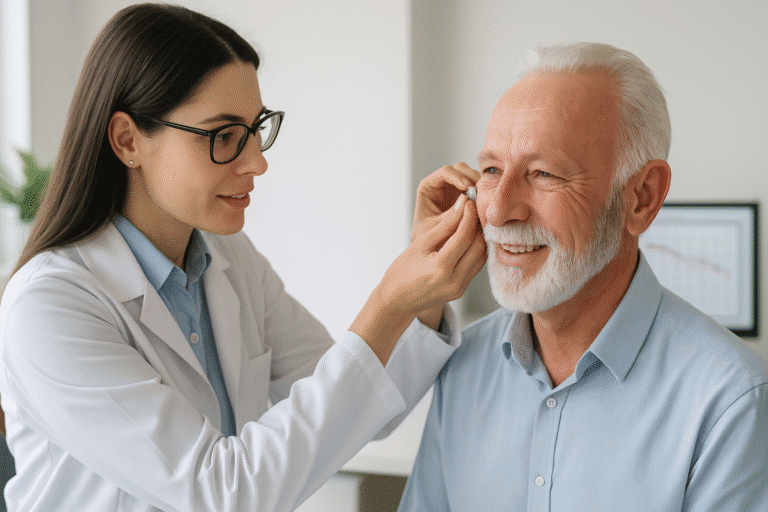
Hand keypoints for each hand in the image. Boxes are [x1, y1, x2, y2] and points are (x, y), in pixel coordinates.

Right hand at [350, 194, 485, 364]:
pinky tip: (468, 239)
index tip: (469, 202)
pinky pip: (476, 266)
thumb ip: (443, 227)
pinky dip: (475, 250)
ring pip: (481, 256)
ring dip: (479, 238)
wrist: (396, 301)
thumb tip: (461, 207)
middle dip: (477, 225)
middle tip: (472, 210)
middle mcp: (454, 280)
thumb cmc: (402, 271)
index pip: (464, 236)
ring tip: (471, 222)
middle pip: (478, 246)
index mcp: (441, 268)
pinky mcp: (461, 290)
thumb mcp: (420, 245)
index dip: (469, 216)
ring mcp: (460, 288)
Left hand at [411, 162, 480, 242]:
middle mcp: (442, 185)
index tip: (468, 189)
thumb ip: (451, 216)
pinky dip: (485, 194)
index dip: (457, 177)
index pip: (445, 172)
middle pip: (461, 170)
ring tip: (485, 202)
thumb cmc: (428, 242)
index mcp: (428, 187)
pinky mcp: (468, 198)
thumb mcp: (437, 229)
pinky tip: (488, 206)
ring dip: (481, 186)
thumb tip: (469, 201)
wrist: (432, 254)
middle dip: (472, 179)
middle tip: (481, 194)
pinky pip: (480, 189)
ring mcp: (456, 190)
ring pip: (473, 177)